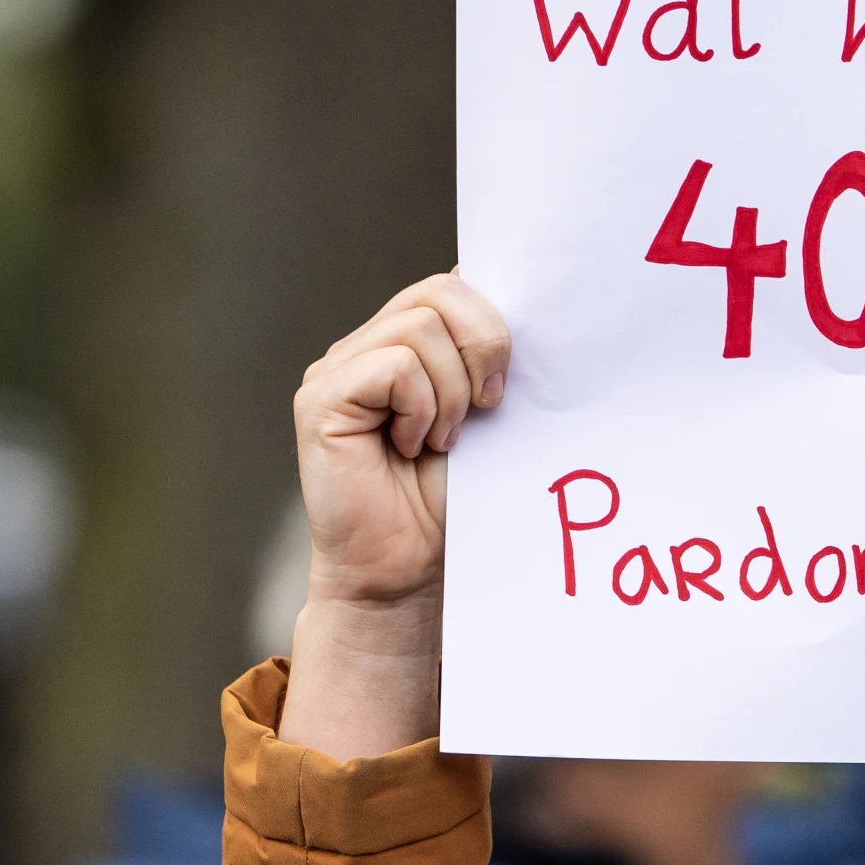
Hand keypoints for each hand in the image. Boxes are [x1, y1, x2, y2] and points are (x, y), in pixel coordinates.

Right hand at [279, 273, 510, 760]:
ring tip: (441, 442)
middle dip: (485, 346)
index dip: (493, 317)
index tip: (510, 380)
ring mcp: (337, 369)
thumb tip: (543, 316)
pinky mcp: (320, 399)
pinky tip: (411, 448)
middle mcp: (366, 347)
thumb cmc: (453, 507)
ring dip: (451, 393)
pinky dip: (421, 409)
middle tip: (487, 409)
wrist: (410, 578)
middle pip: (439, 292)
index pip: (454, 285)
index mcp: (408, 345)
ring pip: (419, 328)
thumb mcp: (490, 422)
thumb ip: (496, 364)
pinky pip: (394, 368)